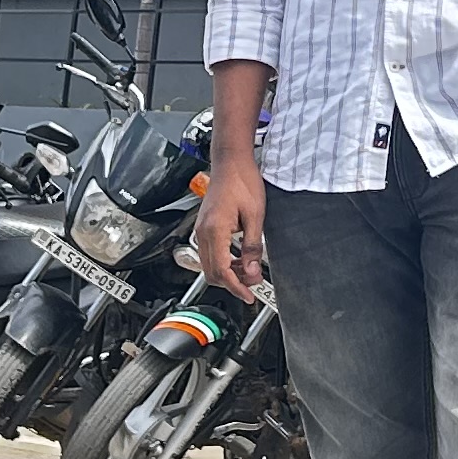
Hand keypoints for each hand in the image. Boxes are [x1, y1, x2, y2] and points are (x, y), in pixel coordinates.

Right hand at [197, 149, 269, 298]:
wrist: (231, 162)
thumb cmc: (242, 181)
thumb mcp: (255, 216)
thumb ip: (252, 247)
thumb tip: (252, 271)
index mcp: (215, 230)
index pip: (222, 271)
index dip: (236, 288)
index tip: (249, 296)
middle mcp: (203, 232)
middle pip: (212, 273)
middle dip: (232, 283)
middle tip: (253, 283)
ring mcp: (202, 230)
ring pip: (210, 265)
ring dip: (229, 273)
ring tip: (250, 270)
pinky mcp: (205, 227)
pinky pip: (211, 253)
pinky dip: (225, 261)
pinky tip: (240, 258)